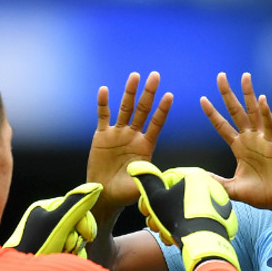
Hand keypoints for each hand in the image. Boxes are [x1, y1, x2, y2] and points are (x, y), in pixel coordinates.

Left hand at [3, 183, 100, 256]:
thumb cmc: (36, 249)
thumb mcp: (57, 223)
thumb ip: (76, 204)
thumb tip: (95, 186)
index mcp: (44, 209)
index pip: (78, 208)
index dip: (86, 223)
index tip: (87, 236)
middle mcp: (45, 222)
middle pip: (78, 225)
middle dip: (78, 240)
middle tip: (67, 249)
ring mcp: (48, 239)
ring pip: (76, 242)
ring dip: (74, 252)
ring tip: (60, 259)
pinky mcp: (51, 254)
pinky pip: (70, 254)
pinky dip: (70, 261)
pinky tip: (61, 265)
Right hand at [87, 72, 172, 224]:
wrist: (105, 195)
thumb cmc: (126, 192)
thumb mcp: (142, 185)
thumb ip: (152, 178)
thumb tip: (166, 179)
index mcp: (146, 146)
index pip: (156, 124)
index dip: (162, 110)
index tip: (169, 95)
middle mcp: (133, 136)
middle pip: (142, 110)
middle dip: (149, 93)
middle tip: (155, 75)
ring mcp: (117, 134)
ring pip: (124, 109)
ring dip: (129, 92)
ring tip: (135, 76)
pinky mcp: (102, 136)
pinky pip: (103, 116)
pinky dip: (103, 104)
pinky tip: (105, 90)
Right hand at [128, 161, 238, 270]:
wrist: (202, 244)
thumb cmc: (177, 219)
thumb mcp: (155, 198)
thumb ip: (146, 181)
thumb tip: (136, 167)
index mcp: (195, 175)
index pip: (166, 181)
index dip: (151, 197)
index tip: (145, 210)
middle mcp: (210, 185)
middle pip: (176, 197)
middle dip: (160, 213)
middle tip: (154, 224)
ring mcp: (218, 203)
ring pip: (186, 210)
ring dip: (170, 222)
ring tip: (164, 233)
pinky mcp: (223, 219)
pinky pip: (200, 219)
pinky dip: (187, 227)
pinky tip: (177, 237)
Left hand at [200, 72, 271, 211]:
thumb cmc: (260, 194)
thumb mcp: (231, 189)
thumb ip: (215, 182)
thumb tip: (197, 178)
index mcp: (239, 147)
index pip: (222, 126)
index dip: (212, 113)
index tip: (202, 99)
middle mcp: (249, 139)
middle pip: (236, 111)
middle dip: (228, 94)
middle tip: (220, 76)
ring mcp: (262, 140)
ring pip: (253, 112)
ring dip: (248, 94)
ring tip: (244, 76)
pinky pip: (269, 125)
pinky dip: (266, 112)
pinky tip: (261, 99)